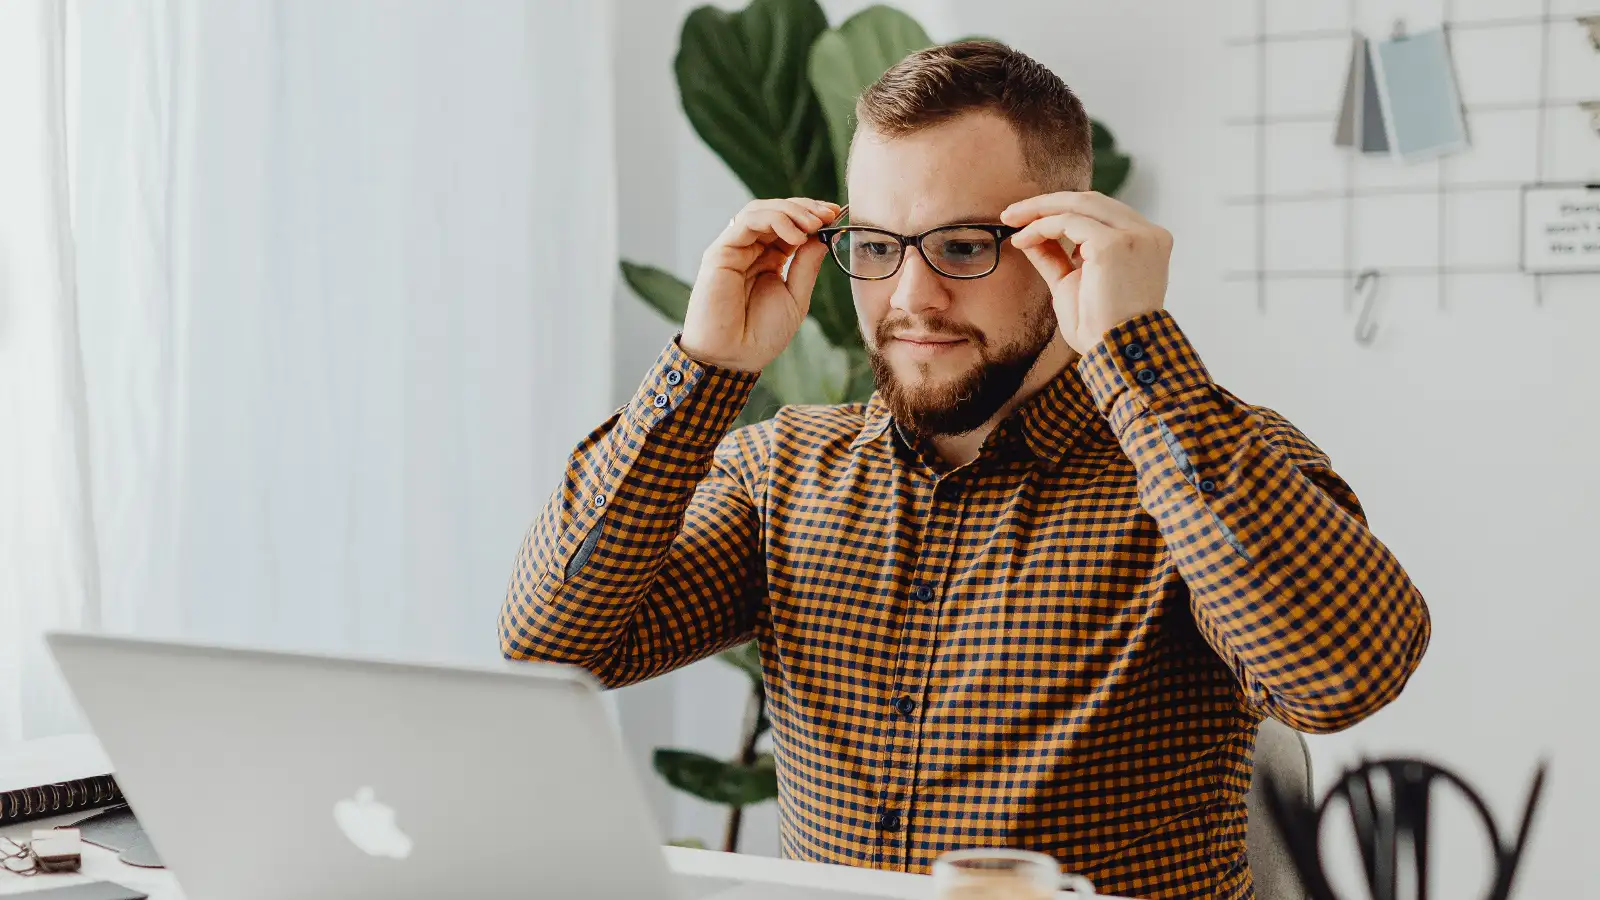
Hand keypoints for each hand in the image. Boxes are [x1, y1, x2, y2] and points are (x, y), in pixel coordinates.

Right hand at [679, 197, 839, 371]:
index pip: (790, 224)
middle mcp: (751, 249)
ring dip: (790, 211)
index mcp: (770, 259)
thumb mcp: (796, 297)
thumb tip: (822, 236)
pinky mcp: (720, 251)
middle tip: (828, 214)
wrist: (734, 357)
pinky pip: (747, 221)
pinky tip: (796, 236)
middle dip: (805, 208)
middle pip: (777, 211)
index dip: (812, 215)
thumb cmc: (761, 335)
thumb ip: (806, 266)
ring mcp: (735, 248)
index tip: (835, 215)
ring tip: (813, 225)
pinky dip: (774, 220)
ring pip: (761, 210)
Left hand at [1001, 191, 1171, 355]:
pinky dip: (1041, 227)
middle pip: (1090, 200)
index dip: (1063, 211)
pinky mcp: (1113, 244)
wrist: (1118, 355)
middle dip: (1046, 203)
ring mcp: (1134, 236)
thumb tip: (1030, 236)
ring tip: (1011, 222)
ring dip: (1039, 211)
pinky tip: (1022, 240)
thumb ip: (1057, 257)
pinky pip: (1068, 222)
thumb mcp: (1074, 284)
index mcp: (1146, 242)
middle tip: (1011, 214)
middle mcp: (1147, 233)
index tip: (1029, 221)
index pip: (1101, 213)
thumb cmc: (1101, 330)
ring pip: (1078, 204)